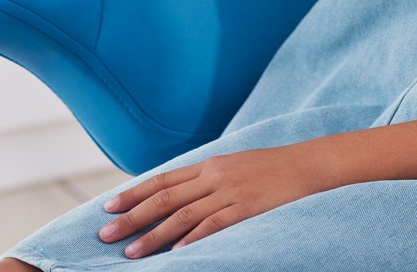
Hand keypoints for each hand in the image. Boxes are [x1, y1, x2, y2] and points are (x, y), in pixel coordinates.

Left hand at [98, 142, 341, 256]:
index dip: (133, 193)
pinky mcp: (248, 208)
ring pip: (183, 216)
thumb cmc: (274, 170)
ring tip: (131, 253)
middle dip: (132, 217)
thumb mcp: (236, 167)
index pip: (163, 180)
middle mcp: (215, 176)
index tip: (108, 206)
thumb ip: (209, 180)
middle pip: (165, 198)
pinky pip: (215, 226)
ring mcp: (231, 192)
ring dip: (154, 235)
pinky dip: (193, 239)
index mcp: (210, 165)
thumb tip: (180, 197)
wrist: (311, 163)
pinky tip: (175, 253)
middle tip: (106, 235)